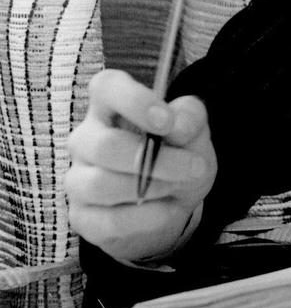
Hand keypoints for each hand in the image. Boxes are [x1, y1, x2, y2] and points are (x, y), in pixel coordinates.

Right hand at [67, 69, 215, 262]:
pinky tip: (169, 209)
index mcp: (111, 106)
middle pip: (105, 145)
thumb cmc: (179, 155)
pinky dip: (148, 217)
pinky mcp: (82, 216)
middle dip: (158, 160)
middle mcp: (86, 139)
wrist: (173, 203)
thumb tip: (177, 124)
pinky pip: (110, 220)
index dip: (135, 100)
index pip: (106, 87)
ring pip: (103, 185)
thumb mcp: (195, 133)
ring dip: (153, 187)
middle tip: (195, 166)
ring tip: (180, 186)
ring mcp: (78, 179)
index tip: (167, 120)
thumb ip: (190, 119)